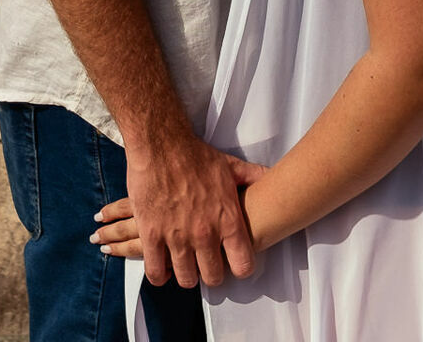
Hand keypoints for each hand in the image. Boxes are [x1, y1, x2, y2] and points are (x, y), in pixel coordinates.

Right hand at [105, 138, 265, 287]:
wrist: (161, 144)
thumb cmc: (195, 155)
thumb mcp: (231, 166)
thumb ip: (253, 176)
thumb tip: (272, 175)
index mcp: (227, 219)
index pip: (243, 265)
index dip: (239, 268)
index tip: (233, 263)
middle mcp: (205, 233)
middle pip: (214, 278)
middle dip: (211, 274)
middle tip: (206, 265)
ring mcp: (177, 236)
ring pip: (186, 279)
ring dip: (186, 275)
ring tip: (185, 266)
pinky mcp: (151, 235)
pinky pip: (157, 272)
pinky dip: (160, 275)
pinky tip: (164, 267)